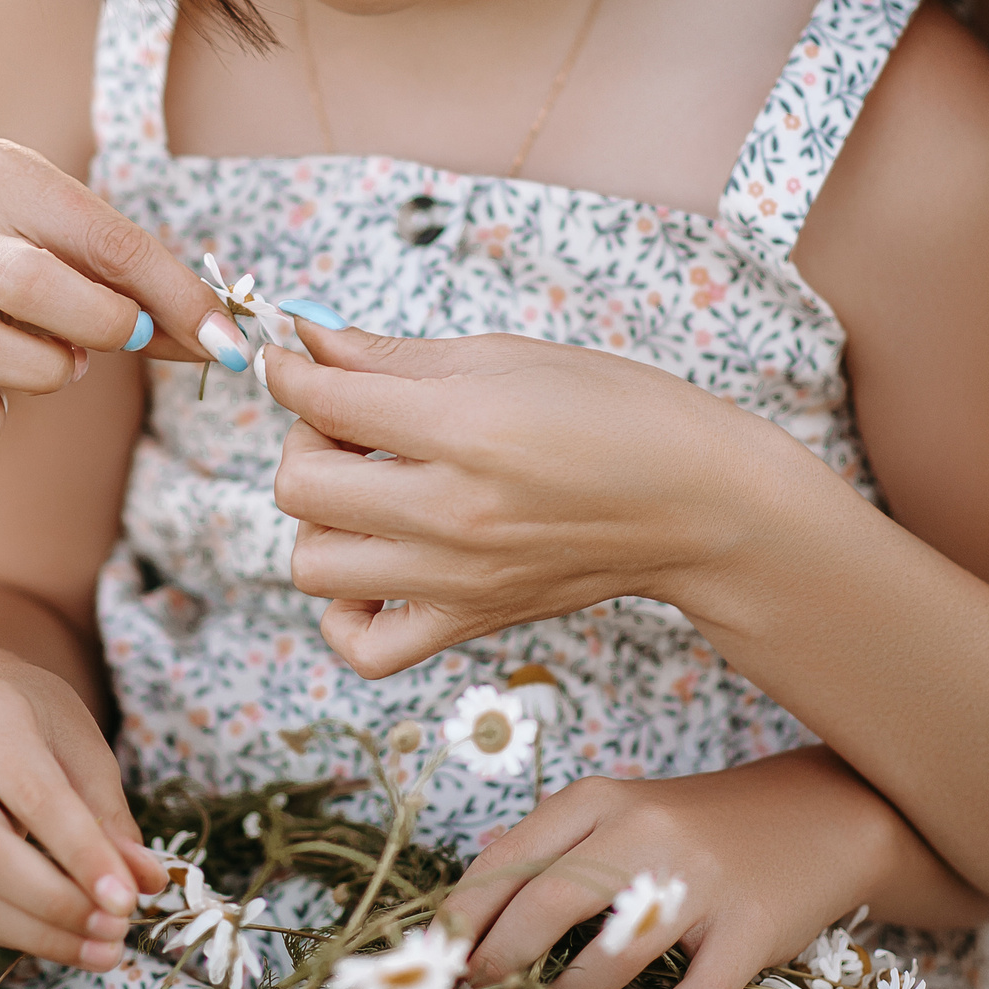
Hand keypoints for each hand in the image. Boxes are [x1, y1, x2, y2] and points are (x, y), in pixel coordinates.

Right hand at [0, 139, 238, 447]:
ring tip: (60, 357)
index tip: (226, 345)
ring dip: (49, 371)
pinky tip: (1, 396)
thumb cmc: (16, 244)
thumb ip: (140, 280)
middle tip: (124, 336)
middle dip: (103, 326)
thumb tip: (221, 340)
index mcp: (1, 176)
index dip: (178, 299)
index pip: (107, 240)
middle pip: (33, 286)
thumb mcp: (71, 229)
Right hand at [0, 655, 166, 968]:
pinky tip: (63, 938)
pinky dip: (14, 934)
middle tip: (116, 932)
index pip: (34, 797)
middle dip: (58, 906)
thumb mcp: (81, 746)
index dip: (82, 855)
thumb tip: (145, 882)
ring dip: (39, 935)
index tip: (128, 899)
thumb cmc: (31, 722)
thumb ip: (109, 816)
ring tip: (101, 947)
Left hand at [263, 325, 820, 677]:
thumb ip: (397, 355)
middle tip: (346, 423)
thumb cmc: (619, 412)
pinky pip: (364, 647)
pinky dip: (345, 611)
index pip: (323, 403)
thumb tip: (311, 341)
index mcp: (464, 430)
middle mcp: (451, 513)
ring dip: (318, 521)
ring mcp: (457, 578)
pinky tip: (373, 564)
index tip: (287, 358)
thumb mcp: (508, 355)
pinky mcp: (471, 621)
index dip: (287, 371)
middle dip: (303, 441)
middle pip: (298, 488)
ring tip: (365, 490)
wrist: (701, 503)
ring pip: (311, 565)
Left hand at [441, 751, 936, 988]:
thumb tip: (469, 907)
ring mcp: (699, 881)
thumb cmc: (696, 825)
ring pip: (612, 958)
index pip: (509, 858)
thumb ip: (550, 849)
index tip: (434, 955)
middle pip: (547, 902)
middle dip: (499, 958)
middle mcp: (645, 831)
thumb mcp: (619, 812)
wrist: (815, 814)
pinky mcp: (749, 930)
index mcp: (601, 800)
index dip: (464, 914)